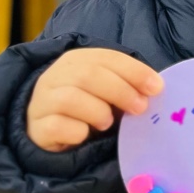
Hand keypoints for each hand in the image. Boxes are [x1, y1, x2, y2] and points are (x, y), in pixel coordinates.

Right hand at [26, 48, 163, 151]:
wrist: (49, 131)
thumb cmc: (86, 107)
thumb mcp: (107, 90)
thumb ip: (126, 85)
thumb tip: (154, 88)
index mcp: (77, 60)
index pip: (108, 58)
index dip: (134, 71)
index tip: (156, 88)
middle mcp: (55, 76)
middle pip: (89, 75)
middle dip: (121, 91)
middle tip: (139, 108)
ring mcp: (42, 101)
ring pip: (70, 99)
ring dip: (98, 112)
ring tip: (106, 123)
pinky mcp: (36, 127)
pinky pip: (58, 126)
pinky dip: (78, 132)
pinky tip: (84, 134)